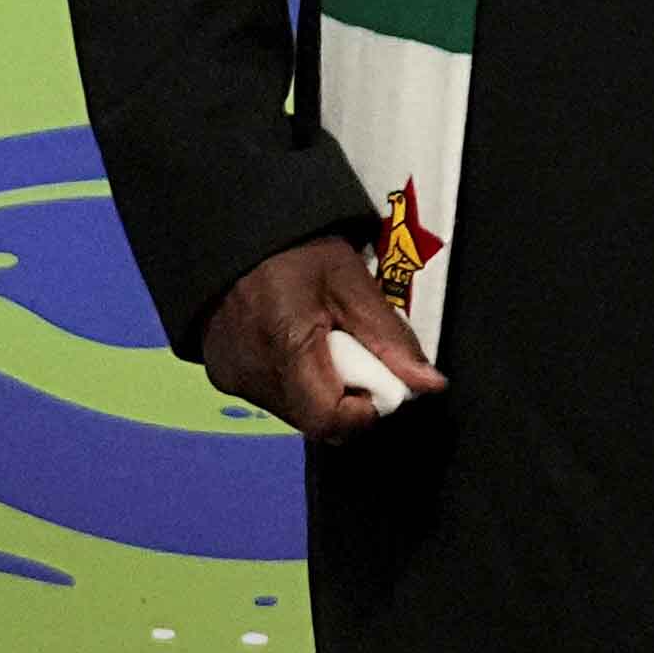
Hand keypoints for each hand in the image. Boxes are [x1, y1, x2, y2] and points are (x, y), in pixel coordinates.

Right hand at [199, 234, 442, 439]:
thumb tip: (430, 384)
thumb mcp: (351, 280)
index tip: (379, 383)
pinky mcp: (224, 377)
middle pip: (316, 422)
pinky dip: (296, 382)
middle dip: (348, 400)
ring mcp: (233, 379)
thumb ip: (390, 338)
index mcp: (286, 347)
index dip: (364, 412)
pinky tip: (296, 345)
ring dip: (322, 391)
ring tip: (324, 343)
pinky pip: (273, 398)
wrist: (232, 230)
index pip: (330, 421)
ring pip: (296, 414)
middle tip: (356, 356)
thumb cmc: (293, 248)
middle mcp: (252, 373)